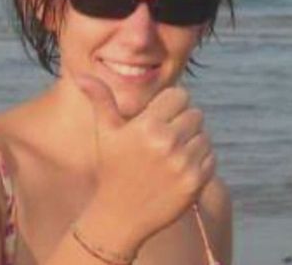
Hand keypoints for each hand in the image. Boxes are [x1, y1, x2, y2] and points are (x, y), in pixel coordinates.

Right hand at [73, 73, 216, 244]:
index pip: (180, 96)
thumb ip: (100, 100)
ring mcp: (184, 163)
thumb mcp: (106, 133)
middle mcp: (168, 142)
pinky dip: (200, 161)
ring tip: (171, 156)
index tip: (159, 119)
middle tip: (165, 139)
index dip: (171, 106)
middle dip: (183, 123)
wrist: (120, 215)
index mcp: (148, 125)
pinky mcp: (196, 181)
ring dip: (192, 142)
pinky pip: (210, 157)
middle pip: (195, 114)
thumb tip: (81, 75)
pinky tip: (178, 170)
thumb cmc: (112, 168)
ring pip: (204, 136)